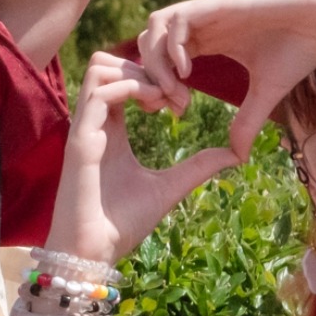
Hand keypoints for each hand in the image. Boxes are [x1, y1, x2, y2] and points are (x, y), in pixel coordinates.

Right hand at [45, 53, 238, 264]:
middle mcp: (94, 122)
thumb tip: (235, 154)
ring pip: (99, 67)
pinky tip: (155, 109)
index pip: (121, 77)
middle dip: (147, 67)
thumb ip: (198, 166)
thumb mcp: (171, 187)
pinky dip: (131, 88)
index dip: (153, 76)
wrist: (94, 253)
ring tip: (164, 99)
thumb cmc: (122, 225)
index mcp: (110, 129)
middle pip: (106, 61)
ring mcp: (85, 128)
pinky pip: (99, 92)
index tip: (182, 102)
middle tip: (176, 96)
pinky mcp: (80, 140)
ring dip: (138, 73)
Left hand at [136, 0, 315, 158]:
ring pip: (154, 28)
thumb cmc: (300, 45)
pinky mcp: (217, 4)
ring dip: (156, 62)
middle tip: (170, 105)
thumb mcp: (267, 91)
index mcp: (208, 41)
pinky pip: (176, 20)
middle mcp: (201, 26)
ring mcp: (206, 12)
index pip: (163, 60)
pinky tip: (188, 72)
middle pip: (149, 44)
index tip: (177, 112)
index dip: (160, 86)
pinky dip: (172, 47)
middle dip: (150, 77)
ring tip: (175, 90)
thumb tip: (238, 156)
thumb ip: (248, 120)